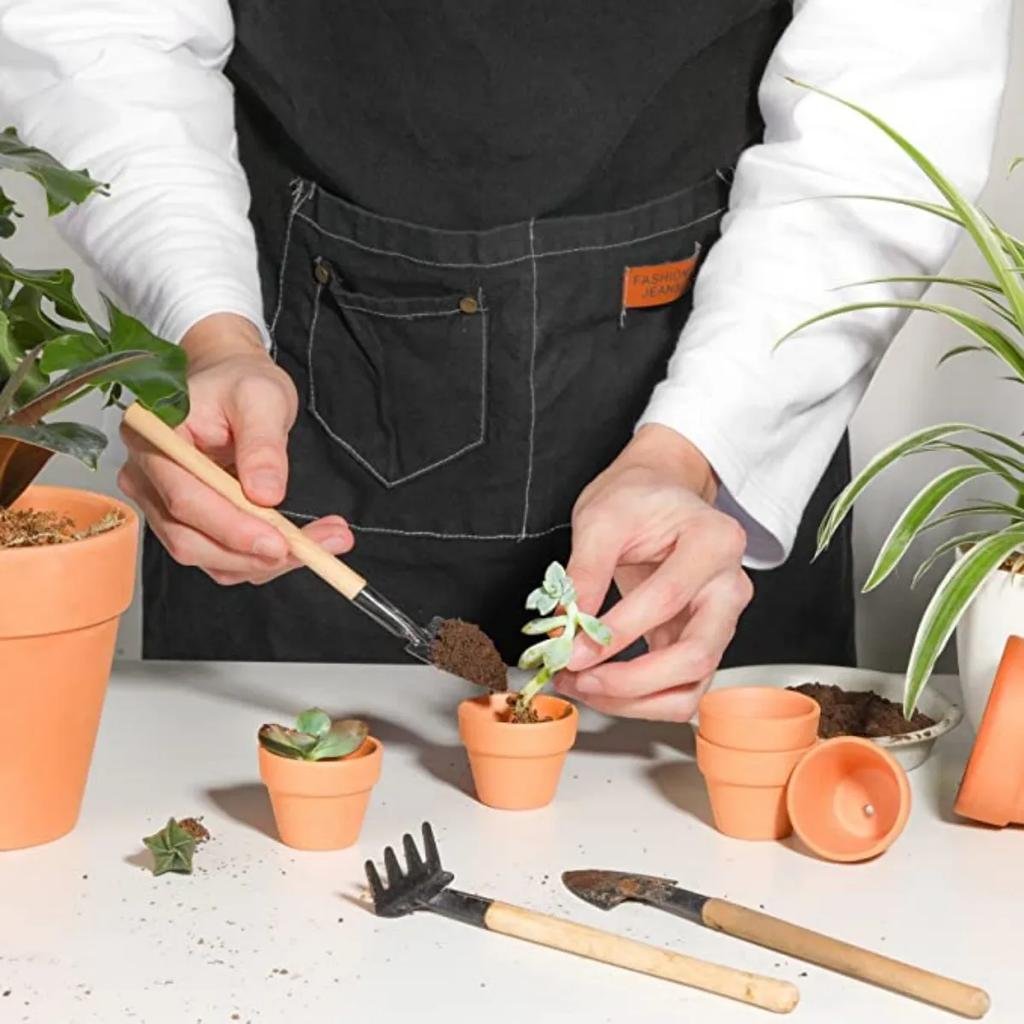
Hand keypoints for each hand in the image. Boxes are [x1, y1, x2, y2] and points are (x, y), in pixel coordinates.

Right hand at [118, 313, 352, 584]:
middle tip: (317, 550)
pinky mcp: (190, 523)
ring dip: (267, 562)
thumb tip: (266, 494)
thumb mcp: (261, 398)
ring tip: (324, 544)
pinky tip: (304, 543)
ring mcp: (163, 506)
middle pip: (192, 541)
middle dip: (255, 555)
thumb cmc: (239, 382)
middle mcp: (147, 480)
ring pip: (210, 558)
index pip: (184, 499)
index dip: (232, 529)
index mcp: (152, 440)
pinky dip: (263, 558)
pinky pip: (223, 556)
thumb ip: (262, 445)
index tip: (279, 543)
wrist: (232, 383)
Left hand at [555, 424, 751, 720]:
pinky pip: (678, 690)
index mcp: (715, 541)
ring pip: (691, 688)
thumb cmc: (637, 499)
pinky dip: (638, 700)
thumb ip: (585, 571)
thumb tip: (566, 627)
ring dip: (634, 701)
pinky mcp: (700, 644)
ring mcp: (721, 621)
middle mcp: (730, 587)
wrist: (656, 495)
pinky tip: (599, 685)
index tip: (572, 648)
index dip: (618, 632)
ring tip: (582, 686)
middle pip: (696, 657)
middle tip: (578, 677)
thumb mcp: (601, 518)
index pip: (668, 599)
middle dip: (631, 681)